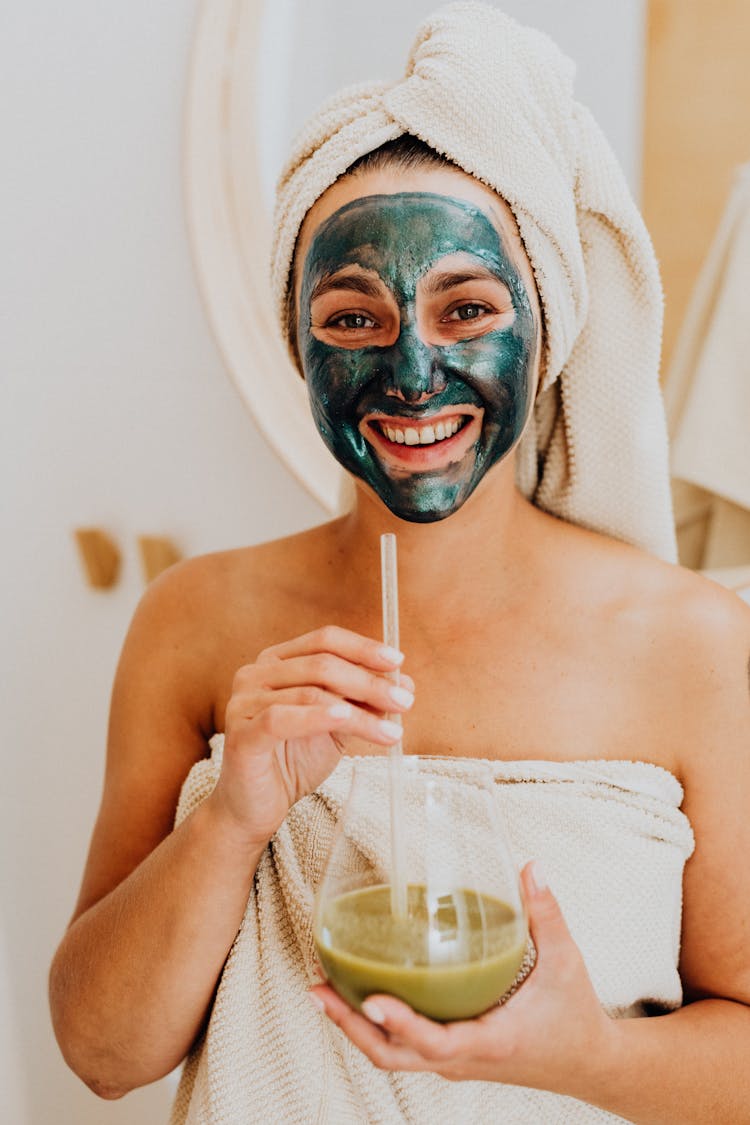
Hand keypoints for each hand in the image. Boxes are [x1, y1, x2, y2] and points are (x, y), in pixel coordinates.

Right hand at [207, 626, 412, 847]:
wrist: (256, 808)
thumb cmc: (292, 762)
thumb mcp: (337, 726)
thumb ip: (363, 702)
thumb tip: (404, 684)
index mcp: (277, 662)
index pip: (324, 640)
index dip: (363, 648)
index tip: (398, 662)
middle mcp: (255, 674)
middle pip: (321, 664)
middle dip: (369, 682)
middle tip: (404, 701)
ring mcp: (244, 703)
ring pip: (311, 693)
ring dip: (359, 711)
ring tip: (390, 729)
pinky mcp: (241, 734)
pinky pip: (282, 719)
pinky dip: (318, 717)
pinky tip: (346, 719)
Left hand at [310, 862, 616, 1100]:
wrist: (589, 1063)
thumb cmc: (575, 1014)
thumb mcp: (566, 962)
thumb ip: (547, 913)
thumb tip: (531, 866)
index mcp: (491, 1041)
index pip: (434, 1042)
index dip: (401, 1023)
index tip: (371, 998)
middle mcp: (464, 1061)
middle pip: (393, 1056)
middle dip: (351, 1026)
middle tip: (318, 988)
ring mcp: (455, 1063)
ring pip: (393, 1056)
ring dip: (355, 1027)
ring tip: (322, 988)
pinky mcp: (452, 1057)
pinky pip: (404, 1050)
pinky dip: (375, 1027)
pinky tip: (358, 995)